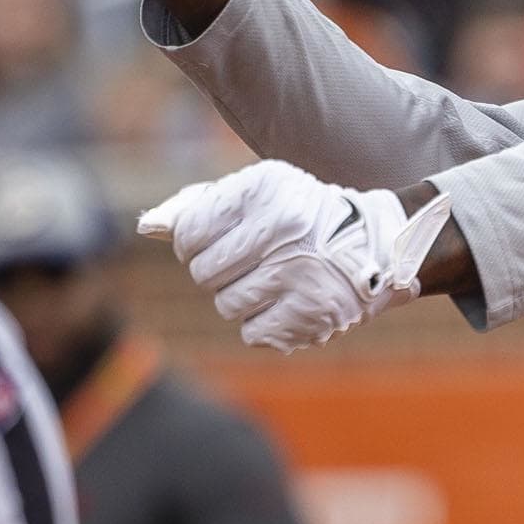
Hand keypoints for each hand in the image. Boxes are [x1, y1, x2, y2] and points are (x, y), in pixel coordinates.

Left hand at [138, 160, 452, 351]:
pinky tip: (287, 301)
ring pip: (227, 306)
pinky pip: (253, 332)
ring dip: (241, 298)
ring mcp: (300, 274)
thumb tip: (147, 227)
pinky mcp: (313, 313)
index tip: (213, 244)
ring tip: (271, 281)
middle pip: (204, 274)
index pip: (190, 234)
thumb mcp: (256, 193)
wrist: (376, 245)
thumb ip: (198, 205)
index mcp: (266, 191)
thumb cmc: (299, 217)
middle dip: (218, 273)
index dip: (193, 245)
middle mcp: (284, 230)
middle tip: (247, 264)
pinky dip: (265, 322)